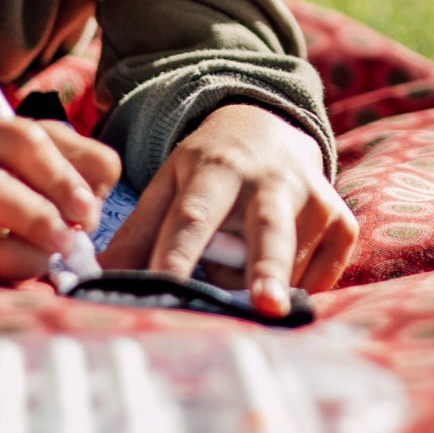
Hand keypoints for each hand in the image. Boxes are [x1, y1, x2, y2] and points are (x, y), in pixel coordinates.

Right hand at [0, 109, 119, 288]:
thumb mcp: (15, 149)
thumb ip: (70, 154)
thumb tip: (102, 183)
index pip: (19, 139)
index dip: (64, 174)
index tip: (89, 206)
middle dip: (46, 216)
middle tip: (76, 239)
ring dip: (36, 257)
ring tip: (51, 259)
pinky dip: (14, 286)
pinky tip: (23, 277)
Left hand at [100, 103, 356, 316]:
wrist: (267, 127)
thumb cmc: (208, 169)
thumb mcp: (168, 186)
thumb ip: (136, 234)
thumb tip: (93, 279)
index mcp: (215, 169)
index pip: (193, 217)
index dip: (178, 254)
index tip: (165, 288)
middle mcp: (268, 179)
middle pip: (268, 228)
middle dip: (266, 267)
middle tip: (266, 305)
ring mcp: (312, 197)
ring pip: (295, 259)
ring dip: (271, 286)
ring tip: (257, 299)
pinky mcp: (340, 218)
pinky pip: (326, 269)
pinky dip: (303, 285)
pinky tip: (285, 280)